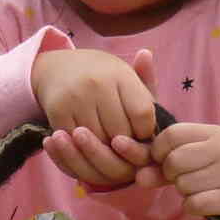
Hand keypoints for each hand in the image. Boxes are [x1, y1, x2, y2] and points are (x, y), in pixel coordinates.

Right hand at [34, 47, 158, 144]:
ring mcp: (76, 97)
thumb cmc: (104, 79)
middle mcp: (98, 83)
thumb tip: (161, 126)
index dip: (145, 131)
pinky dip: (85, 150)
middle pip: (121, 133)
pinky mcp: (57, 111)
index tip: (142, 133)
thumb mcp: (127, 79)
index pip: (143, 114)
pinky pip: (77, 144)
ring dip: (105, 151)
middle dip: (125, 145)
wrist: (59, 68)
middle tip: (125, 146)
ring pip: (99, 142)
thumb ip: (148, 97)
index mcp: (121, 74)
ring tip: (108, 146)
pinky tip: (89, 145)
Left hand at [118, 122, 219, 219]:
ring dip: (186, 194)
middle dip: (172, 176)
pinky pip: (194, 204)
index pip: (169, 135)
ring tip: (204, 190)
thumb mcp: (205, 154)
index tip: (166, 163)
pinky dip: (195, 208)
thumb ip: (168, 161)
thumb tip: (137, 175)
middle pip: (173, 162)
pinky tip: (208, 203)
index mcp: (212, 132)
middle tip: (188, 180)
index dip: (159, 152)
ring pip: (182, 185)